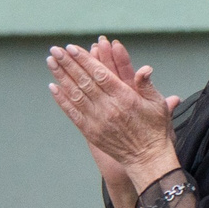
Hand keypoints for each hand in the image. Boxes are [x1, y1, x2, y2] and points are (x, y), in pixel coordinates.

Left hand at [48, 42, 180, 184]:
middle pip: (84, 81)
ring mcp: (97, 120)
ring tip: (51, 62)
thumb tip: (144, 68)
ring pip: (75, 94)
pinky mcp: (90, 131)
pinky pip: (72, 113)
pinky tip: (53, 87)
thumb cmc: (154, 129)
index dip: (84, 60)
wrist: (146, 158)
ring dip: (61, 77)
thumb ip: (147, 84)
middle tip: (55, 50)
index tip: (72, 48)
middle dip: (68, 64)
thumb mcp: (157, 104)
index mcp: (124, 97)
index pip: (100, 74)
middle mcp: (108, 108)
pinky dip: (61, 100)